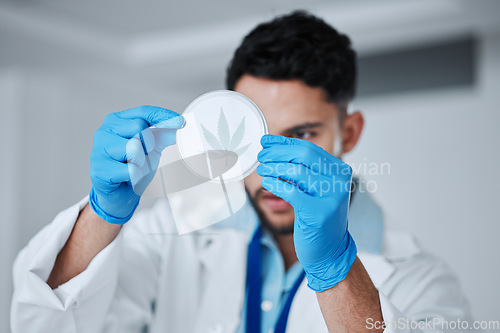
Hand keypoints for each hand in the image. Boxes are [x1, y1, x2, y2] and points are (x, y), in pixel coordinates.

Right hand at [89, 105, 184, 224]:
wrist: (120, 195)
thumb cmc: (133, 167)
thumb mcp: (151, 147)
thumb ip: (164, 133)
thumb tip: (182, 124)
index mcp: (116, 121)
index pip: (142, 112)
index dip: (163, 116)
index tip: (182, 123)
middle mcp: (104, 132)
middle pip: (139, 128)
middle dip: (148, 145)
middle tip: (141, 158)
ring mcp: (98, 150)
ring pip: (133, 148)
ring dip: (141, 162)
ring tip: (134, 168)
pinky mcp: (99, 170)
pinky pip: (130, 170)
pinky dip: (135, 177)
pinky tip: (127, 179)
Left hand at [256, 134, 356, 291]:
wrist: (330, 249)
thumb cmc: (317, 216)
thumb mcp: (314, 188)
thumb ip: (301, 168)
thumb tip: (272, 146)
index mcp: (340, 170)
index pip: (309, 149)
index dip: (284, 143)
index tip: (266, 141)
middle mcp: (339, 180)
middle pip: (304, 155)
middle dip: (278, 153)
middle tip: (261, 155)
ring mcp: (331, 196)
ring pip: (297, 171)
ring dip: (274, 167)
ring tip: (261, 168)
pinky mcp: (319, 212)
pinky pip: (292, 191)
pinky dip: (275, 184)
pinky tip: (266, 182)